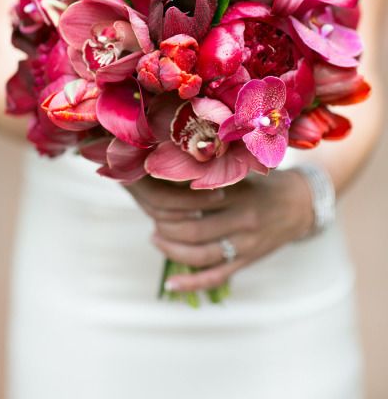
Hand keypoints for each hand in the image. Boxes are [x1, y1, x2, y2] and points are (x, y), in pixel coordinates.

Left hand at [128, 170, 313, 292]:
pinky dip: (192, 283)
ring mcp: (246, 245)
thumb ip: (216, 173)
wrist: (302, 204)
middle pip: (194, 230)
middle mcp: (243, 220)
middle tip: (152, 219)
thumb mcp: (245, 172)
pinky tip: (171, 283)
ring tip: (155, 239)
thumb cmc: (265, 183)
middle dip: (166, 227)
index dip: (169, 201)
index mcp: (240, 193)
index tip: (153, 194)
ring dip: (172, 251)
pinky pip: (216, 277)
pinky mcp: (248, 261)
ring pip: (201, 255)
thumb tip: (175, 170)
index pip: (195, 200)